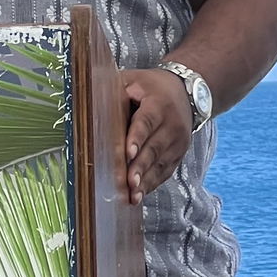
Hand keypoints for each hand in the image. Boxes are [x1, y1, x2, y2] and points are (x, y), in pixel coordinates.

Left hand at [120, 68, 194, 203]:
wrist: (186, 91)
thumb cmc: (150, 87)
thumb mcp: (133, 81)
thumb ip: (115, 92)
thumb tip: (89, 106)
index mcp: (158, 104)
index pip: (146, 122)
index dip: (137, 138)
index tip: (128, 154)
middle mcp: (172, 124)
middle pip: (154, 148)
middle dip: (140, 167)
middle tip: (128, 183)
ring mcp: (178, 141)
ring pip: (161, 163)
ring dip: (146, 180)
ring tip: (132, 195)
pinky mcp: (178, 153)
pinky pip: (165, 171)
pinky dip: (152, 184)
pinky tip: (139, 195)